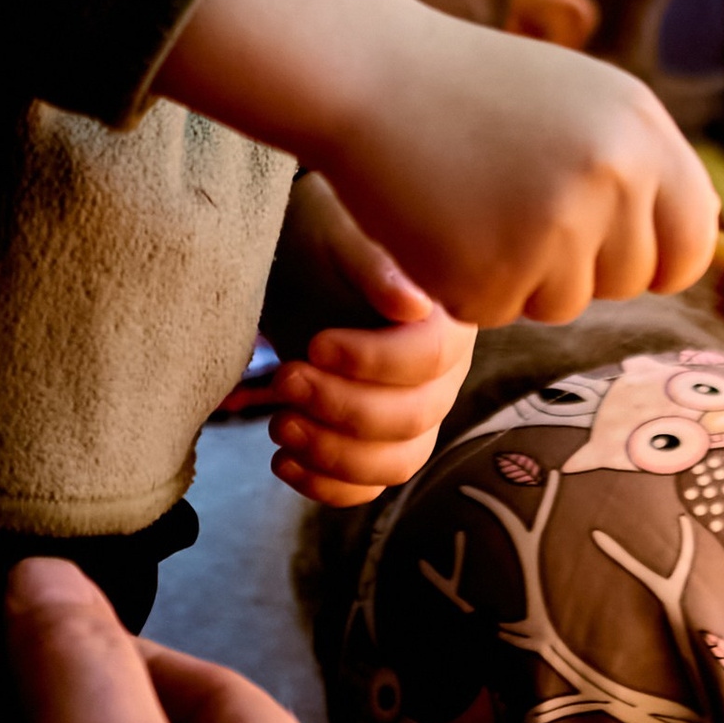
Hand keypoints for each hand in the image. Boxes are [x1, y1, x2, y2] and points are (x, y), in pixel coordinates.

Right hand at [160, 0, 717, 325]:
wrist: (366, 74)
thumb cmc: (474, 88)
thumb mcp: (582, 101)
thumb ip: (642, 166)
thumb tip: (701, 242)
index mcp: (642, 133)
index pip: (693, 241)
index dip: (658, 256)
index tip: (614, 247)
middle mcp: (611, 180)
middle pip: (630, 280)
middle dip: (580, 262)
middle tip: (514, 202)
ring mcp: (553, 231)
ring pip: (564, 303)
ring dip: (520, 272)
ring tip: (473, 199)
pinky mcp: (490, 277)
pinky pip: (499, 312)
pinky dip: (466, 283)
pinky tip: (439, 221)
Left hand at [266, 175, 476, 509]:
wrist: (302, 255)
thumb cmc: (326, 237)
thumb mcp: (343, 235)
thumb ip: (375, 265)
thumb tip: (413, 303)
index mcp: (445, 319)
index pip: (431, 358)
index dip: (373, 362)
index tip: (315, 344)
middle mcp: (442, 375)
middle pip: (414, 418)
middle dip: (342, 408)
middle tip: (285, 380)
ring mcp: (415, 416)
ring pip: (396, 463)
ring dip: (333, 455)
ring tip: (278, 424)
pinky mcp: (381, 446)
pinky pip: (369, 487)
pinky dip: (325, 486)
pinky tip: (282, 461)